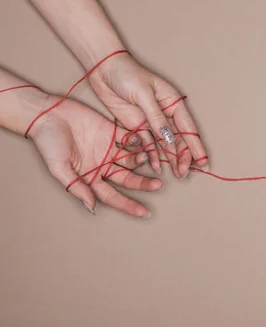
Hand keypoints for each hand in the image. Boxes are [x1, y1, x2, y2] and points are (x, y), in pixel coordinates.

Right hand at [29, 95, 161, 216]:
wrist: (46, 114)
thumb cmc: (47, 142)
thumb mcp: (59, 168)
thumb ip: (76, 187)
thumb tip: (91, 207)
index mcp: (90, 177)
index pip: (113, 196)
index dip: (129, 205)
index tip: (145, 213)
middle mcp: (102, 165)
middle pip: (127, 179)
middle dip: (143, 184)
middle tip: (158, 185)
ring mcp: (109, 148)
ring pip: (132, 159)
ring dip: (141, 160)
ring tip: (145, 159)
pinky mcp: (112, 131)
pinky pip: (130, 138)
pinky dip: (138, 141)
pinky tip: (143, 141)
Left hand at [87, 53, 208, 178]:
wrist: (103, 69)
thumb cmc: (127, 74)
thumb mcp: (144, 95)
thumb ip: (157, 118)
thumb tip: (170, 139)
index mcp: (173, 103)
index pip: (188, 128)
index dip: (196, 147)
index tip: (203, 163)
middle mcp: (165, 113)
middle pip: (179, 139)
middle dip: (183, 157)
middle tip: (184, 173)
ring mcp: (151, 121)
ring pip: (165, 144)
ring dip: (171, 159)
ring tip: (176, 174)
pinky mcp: (137, 126)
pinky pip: (148, 143)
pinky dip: (152, 155)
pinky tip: (156, 166)